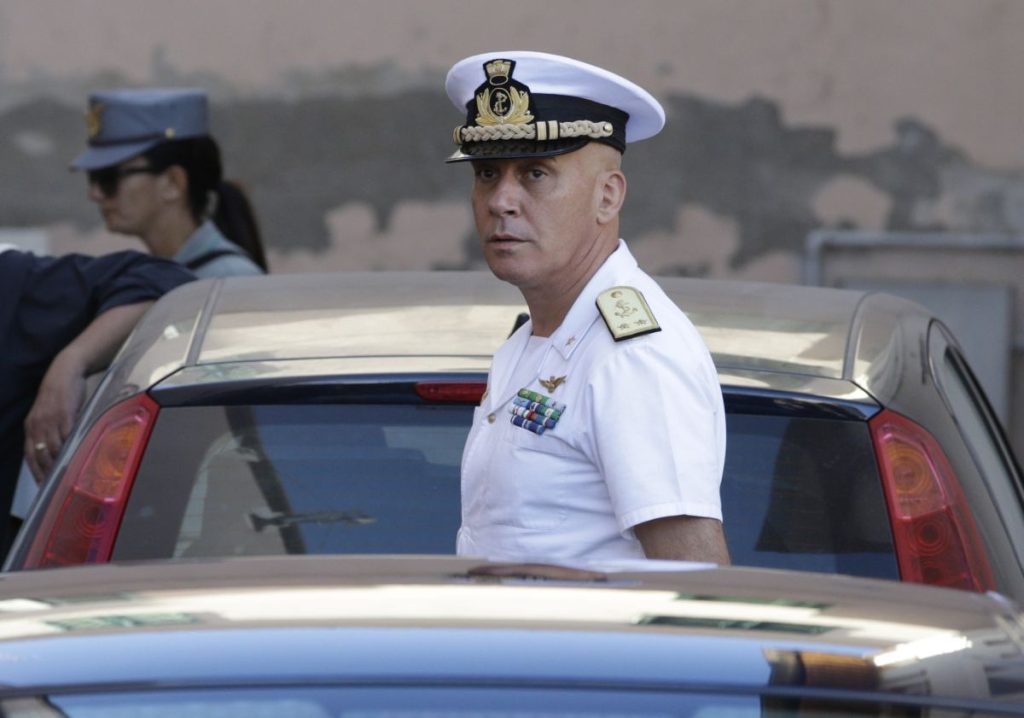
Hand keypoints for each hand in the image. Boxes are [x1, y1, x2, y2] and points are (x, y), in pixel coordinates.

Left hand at [24, 349, 87, 482]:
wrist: (65, 372)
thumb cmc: (59, 393)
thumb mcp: (49, 413)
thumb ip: (50, 429)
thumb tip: (58, 449)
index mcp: (31, 425)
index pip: (29, 454)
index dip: (35, 471)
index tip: (42, 484)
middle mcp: (38, 425)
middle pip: (41, 454)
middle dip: (48, 471)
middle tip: (57, 485)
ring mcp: (51, 420)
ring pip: (53, 448)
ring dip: (60, 462)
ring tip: (69, 475)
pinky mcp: (65, 415)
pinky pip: (66, 436)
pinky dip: (70, 448)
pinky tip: (76, 456)